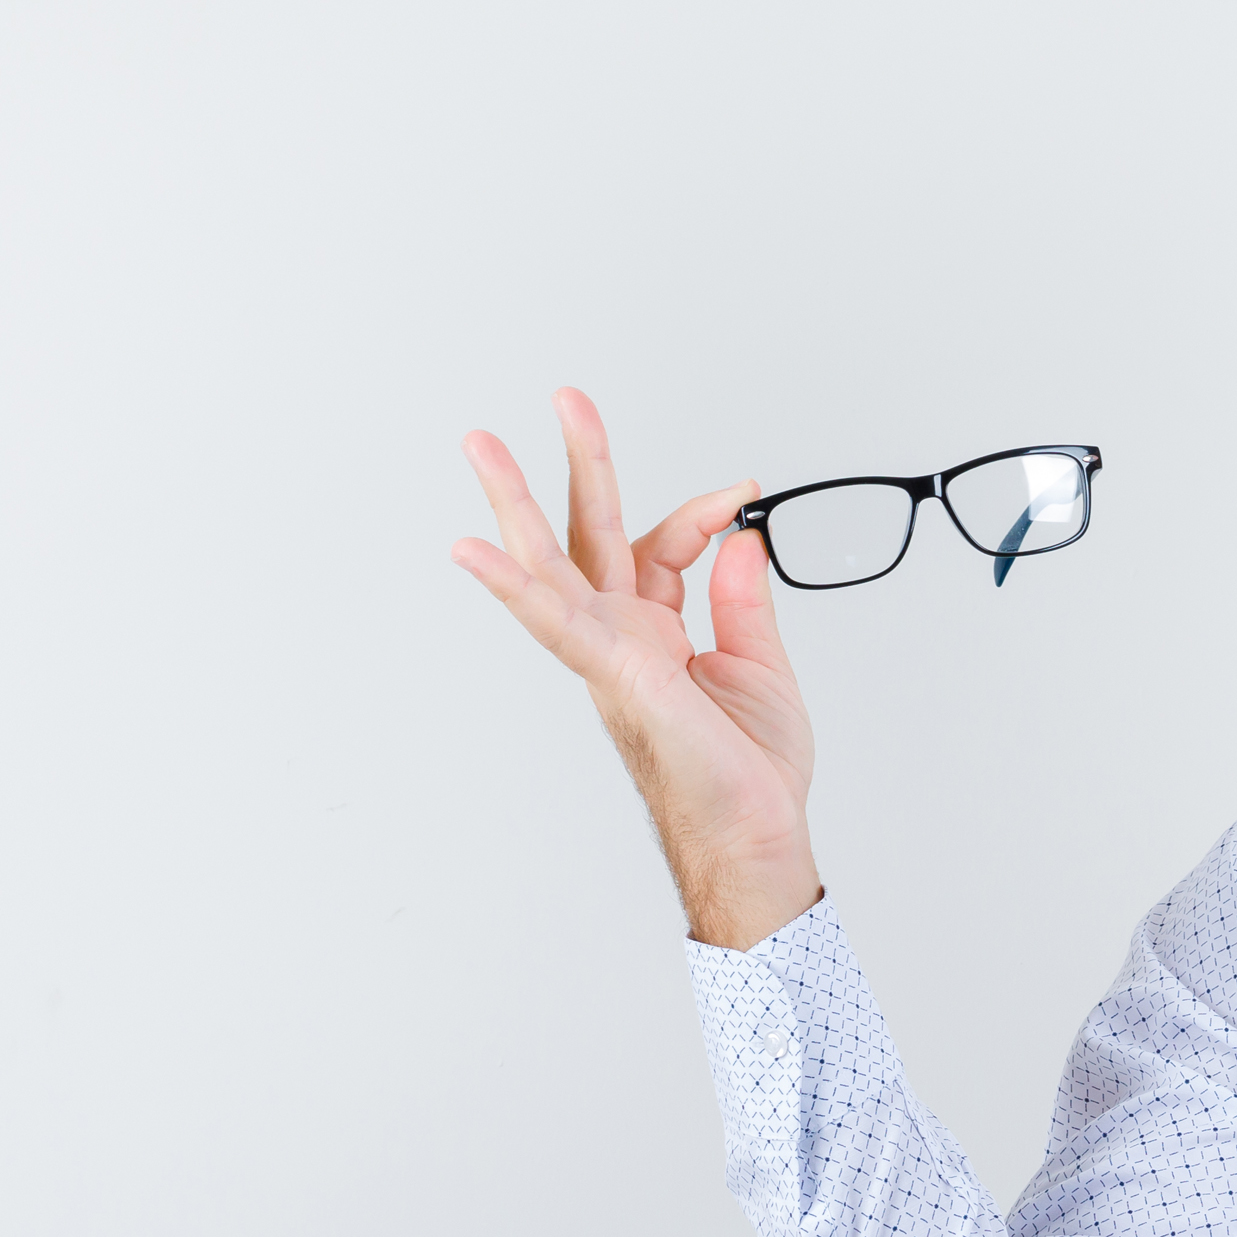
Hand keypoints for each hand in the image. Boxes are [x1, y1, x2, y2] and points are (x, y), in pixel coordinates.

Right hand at [450, 388, 823, 947]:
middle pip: (587, 536)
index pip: (663, 544)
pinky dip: (516, 586)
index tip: (744, 491)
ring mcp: (610, 658)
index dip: (701, 510)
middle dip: (575, 465)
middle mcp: (622, 639)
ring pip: (552, 567)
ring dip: (516, 503)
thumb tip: (742, 536)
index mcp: (656, 634)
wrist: (758, 838)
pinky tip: (474, 551)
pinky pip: (557, 625)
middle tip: (563, 398)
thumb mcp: (761, 665)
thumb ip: (743, 598)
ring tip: (481, 444)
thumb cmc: (750, 772)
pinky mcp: (615, 679)